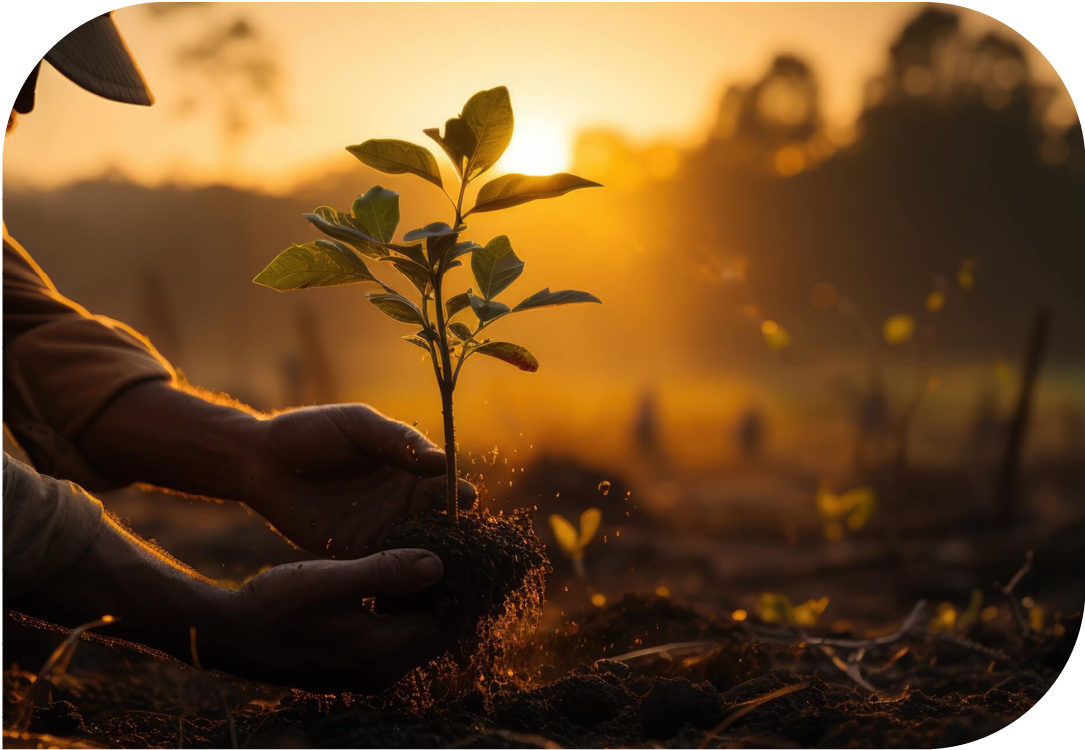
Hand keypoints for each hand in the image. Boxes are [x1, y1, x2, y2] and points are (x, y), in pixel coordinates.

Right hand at [205, 548, 446, 691]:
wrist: (229, 634)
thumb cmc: (278, 604)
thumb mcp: (335, 580)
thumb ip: (388, 572)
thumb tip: (438, 565)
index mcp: (381, 653)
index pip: (443, 624)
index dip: (456, 590)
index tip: (464, 557)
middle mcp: (379, 673)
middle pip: (431, 636)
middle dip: (445, 601)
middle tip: (455, 558)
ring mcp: (362, 675)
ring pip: (411, 640)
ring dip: (422, 608)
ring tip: (428, 565)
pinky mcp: (347, 669)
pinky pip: (391, 643)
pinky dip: (400, 617)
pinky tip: (395, 586)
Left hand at [241, 404, 475, 557]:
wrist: (261, 460)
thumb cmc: (311, 432)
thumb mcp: (358, 426)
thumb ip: (398, 441)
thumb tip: (442, 462)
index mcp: (409, 465)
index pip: (445, 482)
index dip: (460, 491)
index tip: (468, 500)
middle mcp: (402, 499)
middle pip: (441, 520)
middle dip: (457, 532)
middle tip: (468, 543)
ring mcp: (382, 527)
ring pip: (420, 546)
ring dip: (435, 557)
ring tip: (450, 569)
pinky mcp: (356, 551)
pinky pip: (387, 565)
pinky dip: (402, 573)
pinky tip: (414, 582)